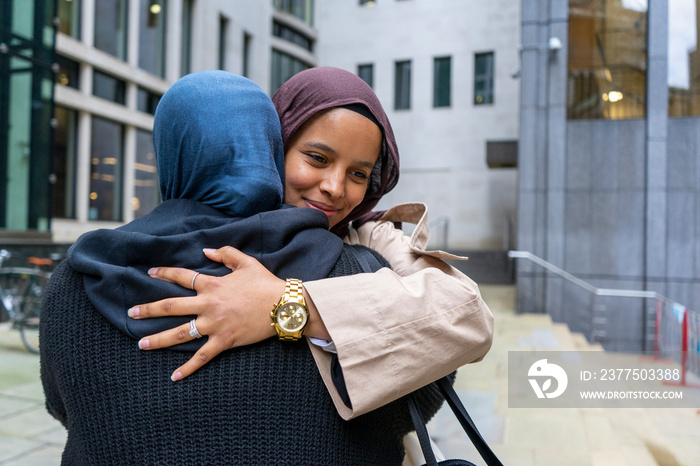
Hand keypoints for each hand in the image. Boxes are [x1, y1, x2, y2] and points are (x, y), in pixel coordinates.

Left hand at [129, 246, 284, 380]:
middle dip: (148, 309)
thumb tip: (206, 250)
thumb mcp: (246, 262)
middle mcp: (208, 304)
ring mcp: (214, 325)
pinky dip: (188, 367)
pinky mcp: (224, 341)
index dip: (164, 273)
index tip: (150, 273)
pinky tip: (174, 376)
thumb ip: (225, 254)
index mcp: (212, 284)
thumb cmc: (265, 283)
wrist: (283, 305)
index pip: (182, 277)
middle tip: (131, 313)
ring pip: (179, 333)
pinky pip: (202, 356)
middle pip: (171, 306)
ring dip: (157, 339)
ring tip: (141, 344)